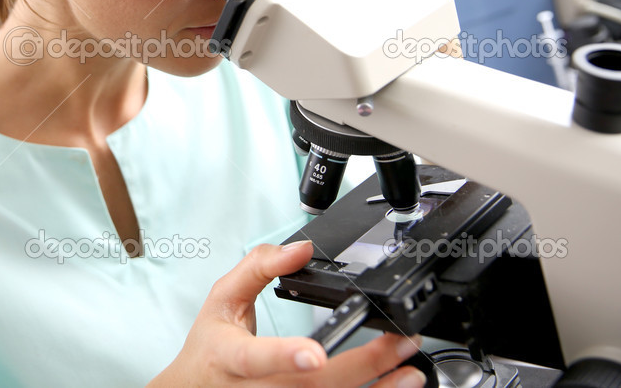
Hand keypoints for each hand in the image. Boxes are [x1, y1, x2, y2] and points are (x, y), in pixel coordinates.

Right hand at [147, 241, 426, 386]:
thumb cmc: (211, 350)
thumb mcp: (221, 299)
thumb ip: (259, 267)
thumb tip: (300, 247)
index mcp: (231, 357)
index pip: (256, 358)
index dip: (286, 356)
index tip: (314, 354)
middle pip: (311, 386)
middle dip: (361, 366)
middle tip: (399, 345)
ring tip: (410, 372)